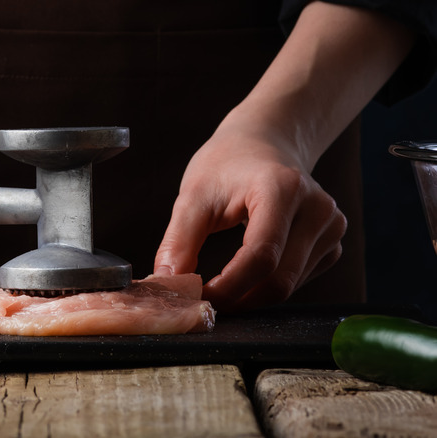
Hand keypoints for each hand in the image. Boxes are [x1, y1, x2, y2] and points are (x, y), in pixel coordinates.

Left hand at [154, 126, 346, 311]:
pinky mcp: (332, 244)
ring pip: (289, 287)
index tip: (197, 296)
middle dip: (238, 298)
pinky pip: (298, 281)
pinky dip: (266, 287)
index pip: (261, 256)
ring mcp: (331, 227)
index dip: (228, 286)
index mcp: (282, 188)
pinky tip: (246, 274)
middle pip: (279, 279)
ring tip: (219, 286)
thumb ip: (179, 241)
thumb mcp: (193, 196)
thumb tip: (169, 284)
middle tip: (205, 302)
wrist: (264, 144)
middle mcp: (317, 208)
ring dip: (250, 296)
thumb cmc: (226, 165)